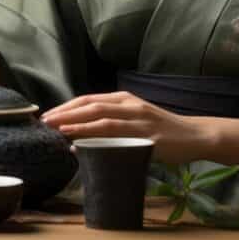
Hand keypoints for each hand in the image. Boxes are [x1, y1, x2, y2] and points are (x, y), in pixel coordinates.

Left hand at [40, 91, 214, 163]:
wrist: (194, 136)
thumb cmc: (162, 131)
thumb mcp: (135, 122)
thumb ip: (112, 127)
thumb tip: (80, 140)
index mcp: (124, 99)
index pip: (89, 99)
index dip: (67, 106)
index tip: (48, 114)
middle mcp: (128, 104)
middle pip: (90, 104)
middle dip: (64, 112)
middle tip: (44, 120)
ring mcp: (137, 118)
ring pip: (100, 116)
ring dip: (75, 121)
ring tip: (55, 127)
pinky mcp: (145, 133)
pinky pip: (115, 132)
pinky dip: (95, 134)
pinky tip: (80, 140)